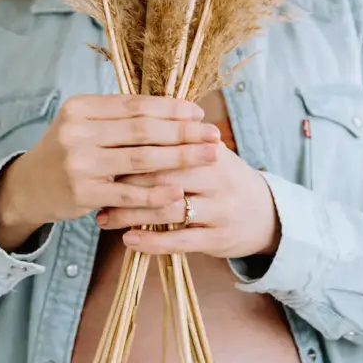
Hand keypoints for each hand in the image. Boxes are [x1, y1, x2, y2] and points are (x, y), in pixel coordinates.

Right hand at [0, 92, 221, 251]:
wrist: (28, 187)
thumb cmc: (68, 152)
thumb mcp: (83, 125)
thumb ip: (119, 117)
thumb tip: (175, 108)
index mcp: (80, 108)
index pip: (135, 105)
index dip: (171, 108)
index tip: (199, 113)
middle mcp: (77, 132)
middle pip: (142, 129)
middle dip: (183, 131)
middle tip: (213, 133)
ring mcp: (79, 163)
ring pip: (141, 158)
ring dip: (180, 157)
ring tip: (209, 156)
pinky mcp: (83, 193)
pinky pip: (128, 192)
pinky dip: (155, 192)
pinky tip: (179, 190)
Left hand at [99, 141, 280, 260]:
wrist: (268, 214)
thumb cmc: (225, 179)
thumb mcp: (209, 153)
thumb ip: (176, 139)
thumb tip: (127, 120)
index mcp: (211, 150)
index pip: (165, 144)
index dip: (131, 149)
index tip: (102, 154)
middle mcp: (218, 176)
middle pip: (163, 175)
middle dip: (125, 182)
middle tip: (94, 186)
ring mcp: (220, 209)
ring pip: (169, 209)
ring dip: (131, 214)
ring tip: (103, 217)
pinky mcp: (219, 238)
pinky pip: (180, 240)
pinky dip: (152, 241)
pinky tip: (128, 240)